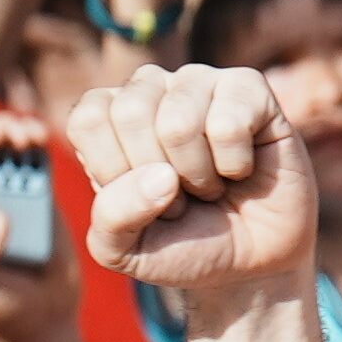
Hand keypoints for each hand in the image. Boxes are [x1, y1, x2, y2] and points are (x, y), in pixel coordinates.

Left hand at [69, 60, 318, 313]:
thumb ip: (113, 217)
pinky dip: (235, 165)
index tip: (141, 198)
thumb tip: (161, 176)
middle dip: (158, 178)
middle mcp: (150, 87)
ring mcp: (199, 82)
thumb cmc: (183, 243)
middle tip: (180, 194)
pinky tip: (240, 169)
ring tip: (210, 185)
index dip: (114, 173)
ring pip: (178, 122)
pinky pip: (228, 124)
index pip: (88, 121)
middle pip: (130, 114)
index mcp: (108, 113)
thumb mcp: (126, 249)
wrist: (253, 259)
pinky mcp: (248, 86)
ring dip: (198, 176)